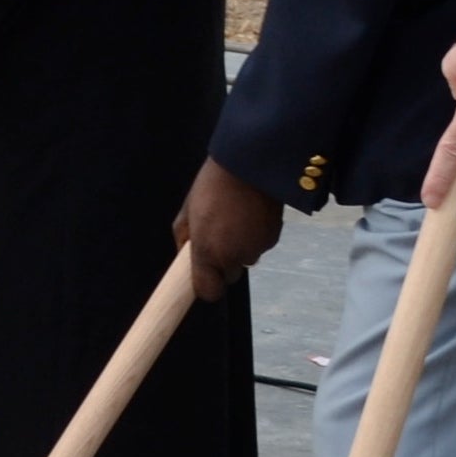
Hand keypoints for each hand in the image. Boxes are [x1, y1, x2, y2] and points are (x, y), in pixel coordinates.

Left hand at [172, 159, 282, 300]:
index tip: (203, 273)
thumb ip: (182, 237)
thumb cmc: (213, 185)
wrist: (249, 164)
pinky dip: (255, 236)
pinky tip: (250, 215)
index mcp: (208, 252)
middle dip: (224, 261)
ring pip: (246, 259)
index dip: (206, 284)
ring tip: (235, 219)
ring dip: (240, 247)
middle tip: (219, 235)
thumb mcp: (188, 209)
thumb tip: (183, 254)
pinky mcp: (273, 239)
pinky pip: (260, 245)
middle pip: (228, 275)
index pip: (209, 292)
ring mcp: (256, 249)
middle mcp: (234, 257)